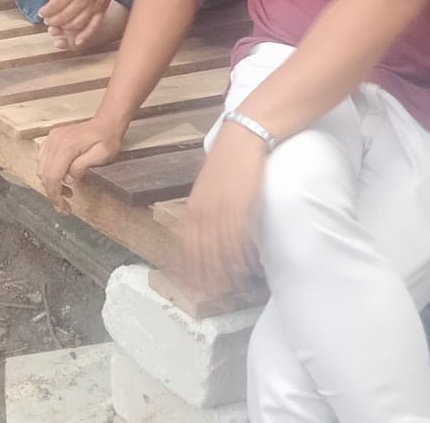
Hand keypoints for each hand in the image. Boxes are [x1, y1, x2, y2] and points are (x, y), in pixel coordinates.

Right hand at [36, 116, 125, 213]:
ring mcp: (51, 139)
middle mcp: (55, 141)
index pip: (52, 176)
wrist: (106, 123)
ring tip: (66, 191)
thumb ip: (82, 166)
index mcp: (66, 146)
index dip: (55, 195)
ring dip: (50, 183)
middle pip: (44, 174)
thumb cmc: (107, 139)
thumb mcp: (102, 155)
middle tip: (64, 205)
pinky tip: (61, 177)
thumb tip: (68, 178)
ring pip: (41, 168)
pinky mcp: (51, 139)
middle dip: (52, 193)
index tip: (63, 207)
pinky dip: (48, 172)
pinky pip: (42, 159)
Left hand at [38, 0, 123, 42]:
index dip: (45, 12)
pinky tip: (76, 41)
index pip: (54, 6)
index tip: (42, 13)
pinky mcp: (103, 8)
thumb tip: (52, 3)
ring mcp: (94, 5)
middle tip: (48, 20)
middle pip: (63, 18)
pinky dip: (84, 36)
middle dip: (52, 21)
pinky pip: (93, 26)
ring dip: (64, 28)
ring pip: (75, 25)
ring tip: (59, 25)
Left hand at [177, 125, 265, 297]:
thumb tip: (206, 228)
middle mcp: (203, 210)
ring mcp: (221, 209)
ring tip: (229, 288)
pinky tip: (244, 268)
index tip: (189, 285)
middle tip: (210, 293)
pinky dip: (240, 256)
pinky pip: (237, 238)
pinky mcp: (240, 205)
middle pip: (200, 252)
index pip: (185, 246)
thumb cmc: (228, 158)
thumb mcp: (209, 185)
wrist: (242, 136)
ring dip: (224, 271)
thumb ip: (205, 206)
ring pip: (219, 249)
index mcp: (193, 206)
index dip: (186, 268)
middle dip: (204, 275)